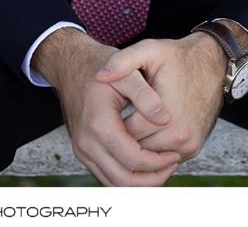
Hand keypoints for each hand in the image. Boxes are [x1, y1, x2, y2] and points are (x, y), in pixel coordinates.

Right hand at [32, 29, 180, 185]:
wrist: (72, 64)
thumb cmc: (101, 65)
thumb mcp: (127, 73)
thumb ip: (147, 96)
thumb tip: (166, 120)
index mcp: (99, 124)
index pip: (134, 160)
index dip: (158, 162)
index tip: (175, 154)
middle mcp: (86, 143)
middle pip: (123, 180)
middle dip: (152, 178)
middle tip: (172, 164)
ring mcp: (82, 150)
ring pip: (114, 183)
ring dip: (140, 182)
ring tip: (163, 166)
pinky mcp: (83, 151)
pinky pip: (106, 176)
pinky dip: (127, 176)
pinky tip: (145, 164)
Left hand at [95, 34, 226, 161]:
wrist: (212, 65)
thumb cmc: (177, 57)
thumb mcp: (150, 50)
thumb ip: (123, 61)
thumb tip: (99, 76)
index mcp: (166, 115)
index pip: (125, 133)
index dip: (112, 122)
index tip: (107, 111)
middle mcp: (179, 136)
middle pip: (136, 149)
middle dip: (123, 137)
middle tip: (111, 122)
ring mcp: (188, 145)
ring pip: (149, 156)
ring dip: (137, 145)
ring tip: (124, 126)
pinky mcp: (192, 149)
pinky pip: (163, 156)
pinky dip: (152, 148)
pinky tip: (143, 130)